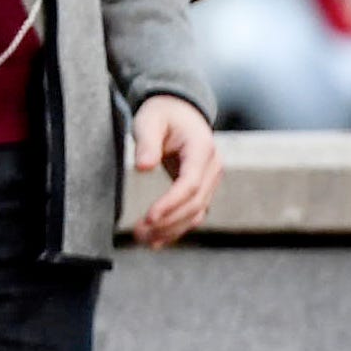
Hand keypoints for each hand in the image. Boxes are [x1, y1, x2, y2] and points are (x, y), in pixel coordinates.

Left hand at [128, 95, 220, 245]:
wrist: (178, 109)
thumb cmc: (162, 113)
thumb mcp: (150, 120)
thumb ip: (147, 142)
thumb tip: (143, 167)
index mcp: (202, 148)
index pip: (190, 184)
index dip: (170, 203)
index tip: (149, 217)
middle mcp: (212, 167)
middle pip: (194, 203)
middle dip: (167, 222)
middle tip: (138, 233)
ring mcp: (210, 180)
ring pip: (195, 213)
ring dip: (171, 230)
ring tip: (143, 240)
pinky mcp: (202, 188)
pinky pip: (192, 213)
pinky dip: (176, 228)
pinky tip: (156, 241)